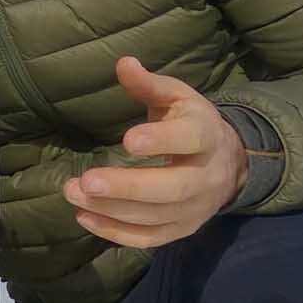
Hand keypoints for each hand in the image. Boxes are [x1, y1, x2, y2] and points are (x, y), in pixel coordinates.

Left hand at [63, 56, 247, 247]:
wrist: (228, 162)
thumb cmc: (191, 123)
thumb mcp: (176, 97)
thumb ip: (149, 85)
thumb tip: (123, 63)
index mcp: (206, 135)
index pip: (190, 139)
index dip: (162, 140)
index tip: (128, 139)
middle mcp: (206, 177)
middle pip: (172, 188)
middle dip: (128, 187)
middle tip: (87, 181)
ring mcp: (196, 209)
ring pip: (156, 217)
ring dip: (112, 209)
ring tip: (74, 193)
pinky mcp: (182, 229)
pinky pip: (150, 239)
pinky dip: (116, 233)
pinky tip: (84, 217)